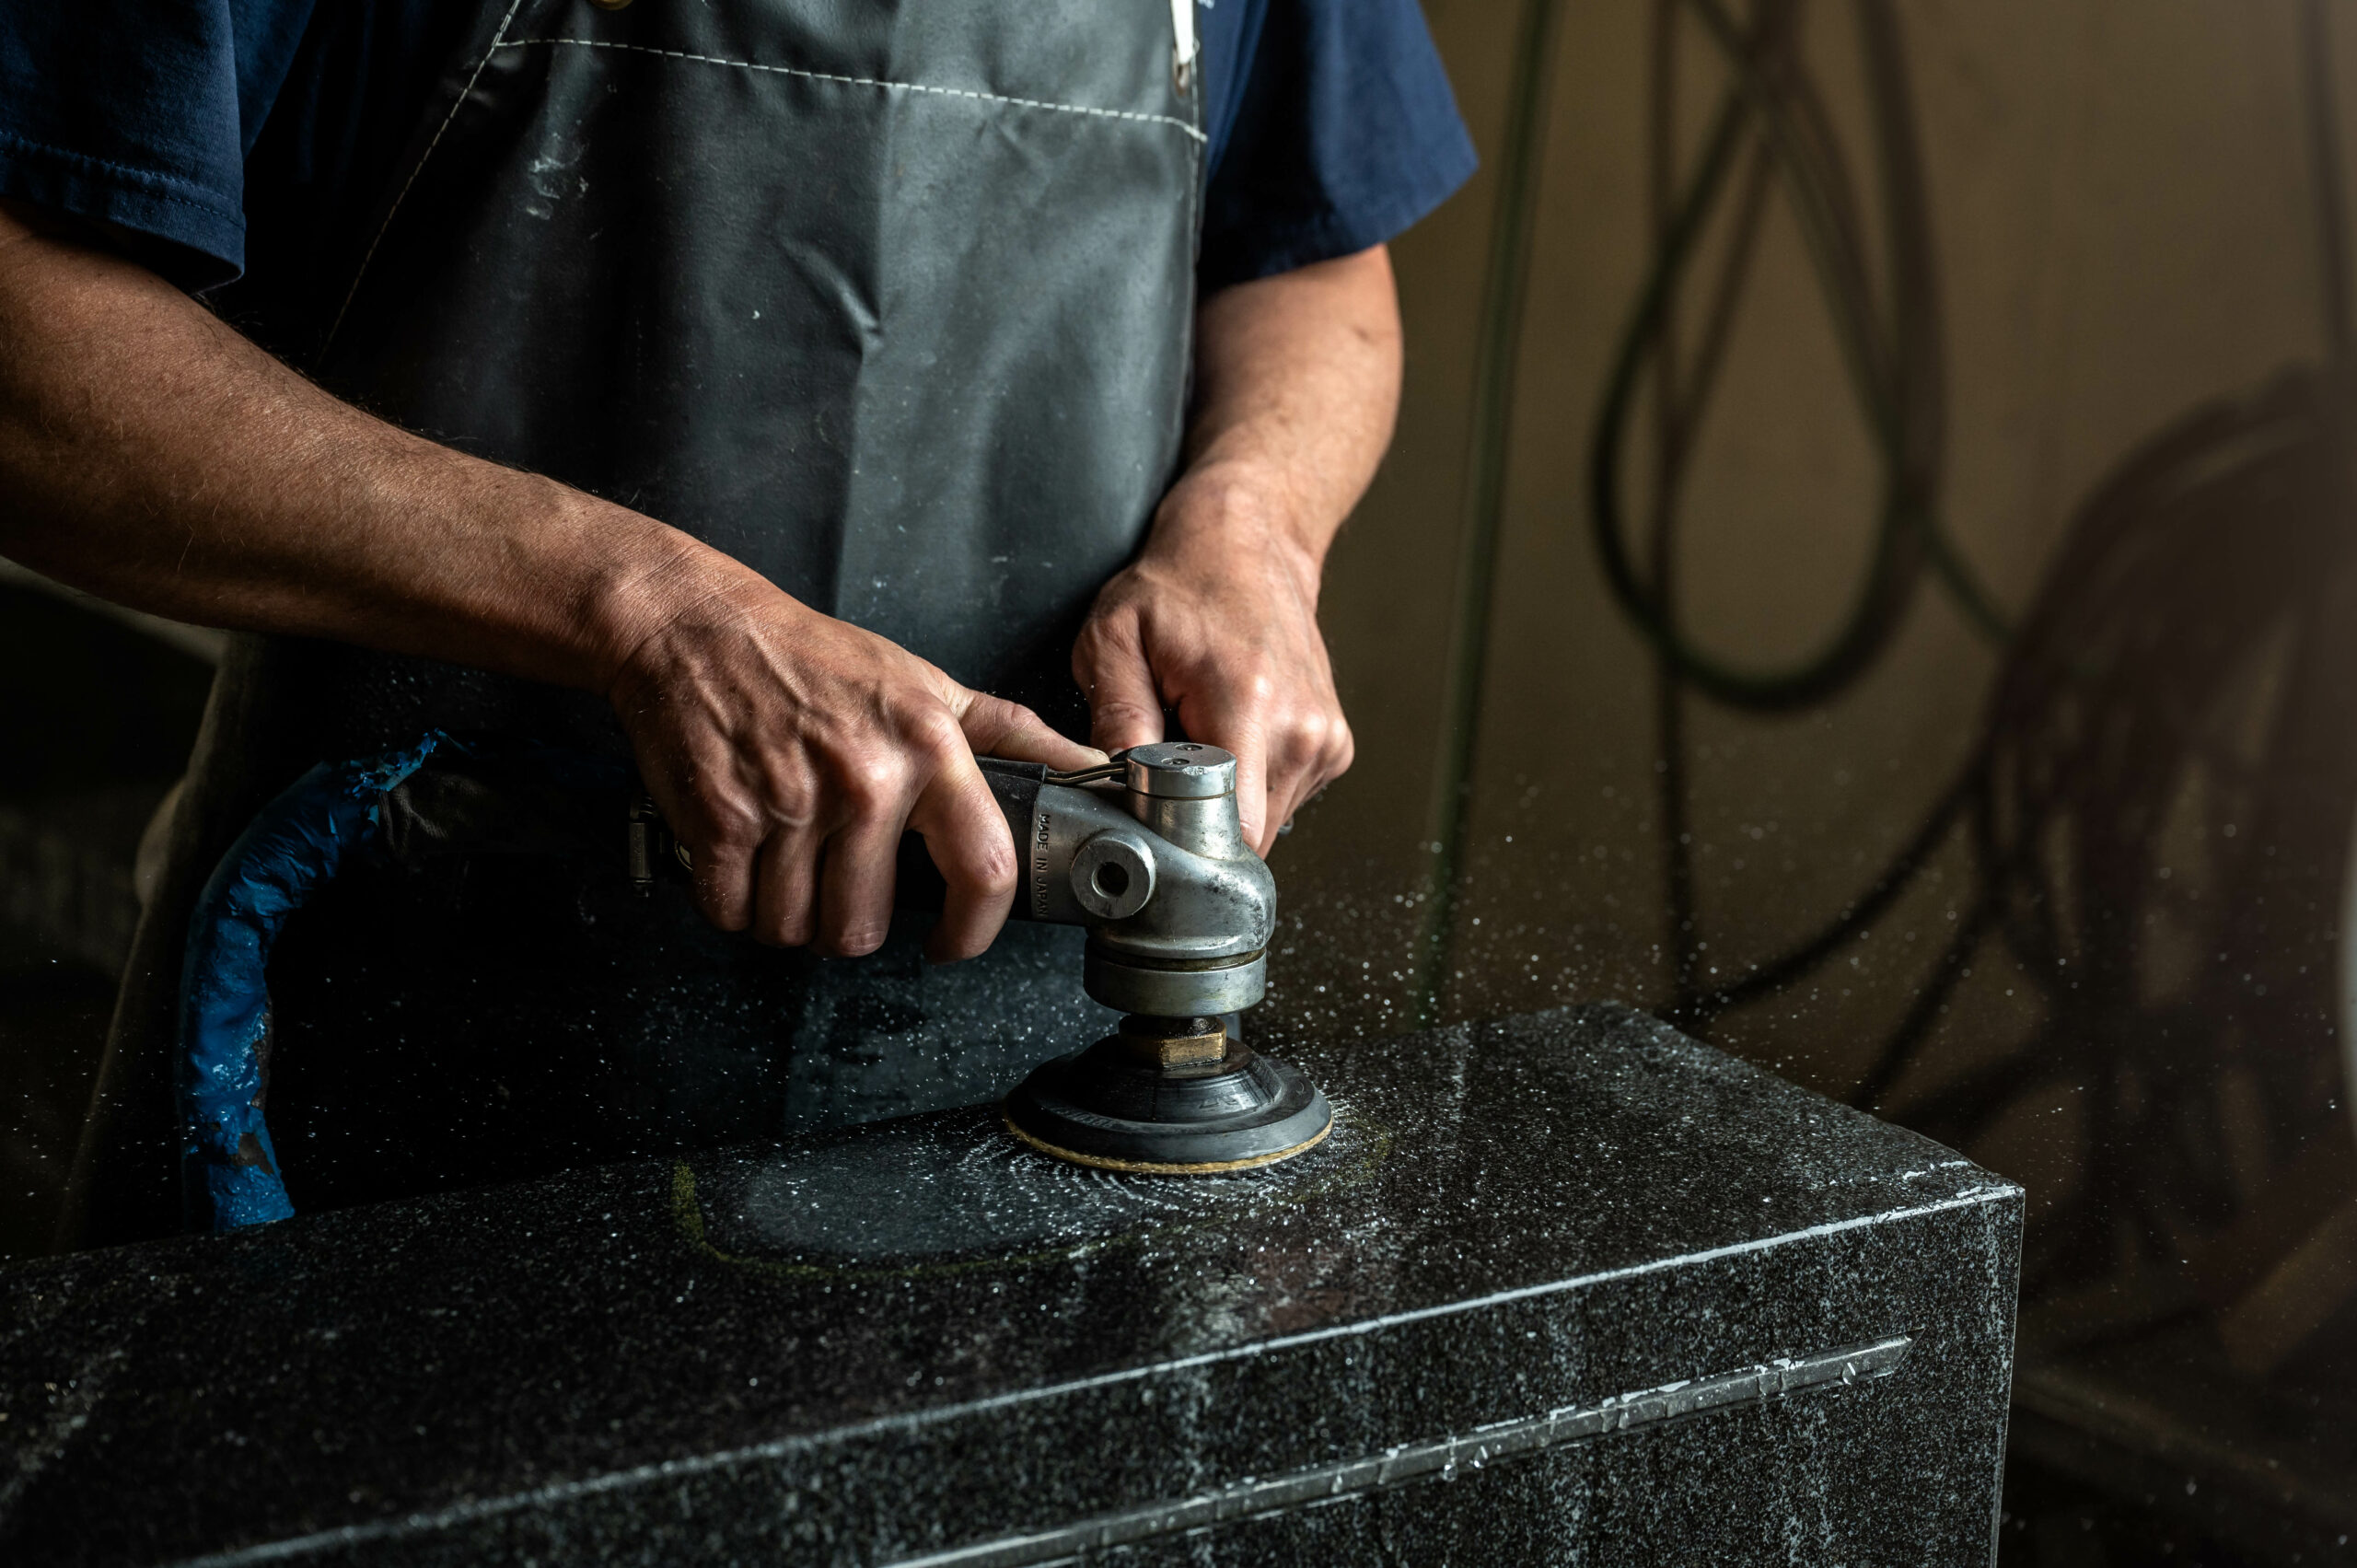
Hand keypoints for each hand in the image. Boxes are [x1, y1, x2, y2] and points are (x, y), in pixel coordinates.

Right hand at [607, 559, 1102, 959]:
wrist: (697, 625)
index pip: (985, 869)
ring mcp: (791, 801)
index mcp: (928, 747)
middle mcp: (866, 777)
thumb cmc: (813, 657)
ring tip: (786, 862)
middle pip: (864, 926)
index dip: (974, 930)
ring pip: (796, 929)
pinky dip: (732, 901)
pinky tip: (741, 858)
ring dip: (786, 914)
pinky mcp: (722, 818)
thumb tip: (1094, 765)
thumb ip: (1013, 734)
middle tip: (836, 881)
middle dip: (846, 922)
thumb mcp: (927, 685)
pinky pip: (735, 912)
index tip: (955, 944)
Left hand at [1073, 479, 1354, 854]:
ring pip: (1267, 824)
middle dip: (1199, 822)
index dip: (1185, 841)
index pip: (1235, 832)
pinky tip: (1231, 738)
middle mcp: (1301, 728)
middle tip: (1166, 772)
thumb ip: (1115, 716)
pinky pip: (1284, 799)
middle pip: (1248, 837)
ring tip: (1200, 742)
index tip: (1154, 821)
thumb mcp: (1114, 638)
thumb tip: (1116, 786)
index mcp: (1248, 704)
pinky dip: (1251, 784)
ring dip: (1226, 802)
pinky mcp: (1334, 746)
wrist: (1247, 546)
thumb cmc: (1181, 586)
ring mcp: (1326, 739)